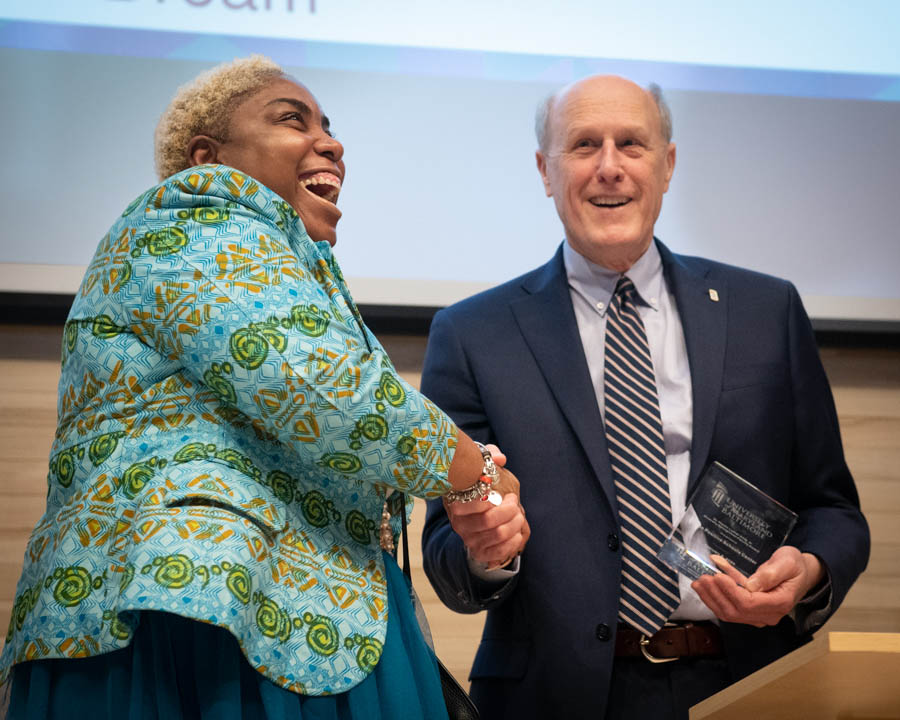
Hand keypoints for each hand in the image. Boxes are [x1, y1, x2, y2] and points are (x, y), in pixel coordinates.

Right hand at [444, 444, 529, 569]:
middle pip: (487, 521)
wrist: (475, 514)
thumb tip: (500, 459)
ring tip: (519, 514)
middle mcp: (459, 524)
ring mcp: (469, 539)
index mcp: (454, 503)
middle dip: (509, 510)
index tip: (500, 492)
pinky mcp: (480, 552)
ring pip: (498, 535)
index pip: (465, 506)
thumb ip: (489, 457)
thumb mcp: (480, 467)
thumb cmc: (479, 486)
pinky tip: (517, 531)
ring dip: (515, 523)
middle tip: (514, 501)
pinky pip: (499, 552)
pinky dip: (513, 541)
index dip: (487, 500)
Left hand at [691, 546, 823, 626]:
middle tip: (702, 578)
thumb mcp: (787, 562)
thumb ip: (770, 573)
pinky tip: (705, 588)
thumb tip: (750, 585)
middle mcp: (769, 615)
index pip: (749, 603)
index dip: (731, 591)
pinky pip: (729, 609)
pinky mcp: (750, 612)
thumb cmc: (794, 566)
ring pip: (730, 613)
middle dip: (716, 595)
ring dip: (711, 598)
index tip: (717, 576)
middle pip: (736, 611)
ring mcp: (759, 616)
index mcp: (780, 602)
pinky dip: (715, 599)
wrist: (800, 574)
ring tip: (698, 583)